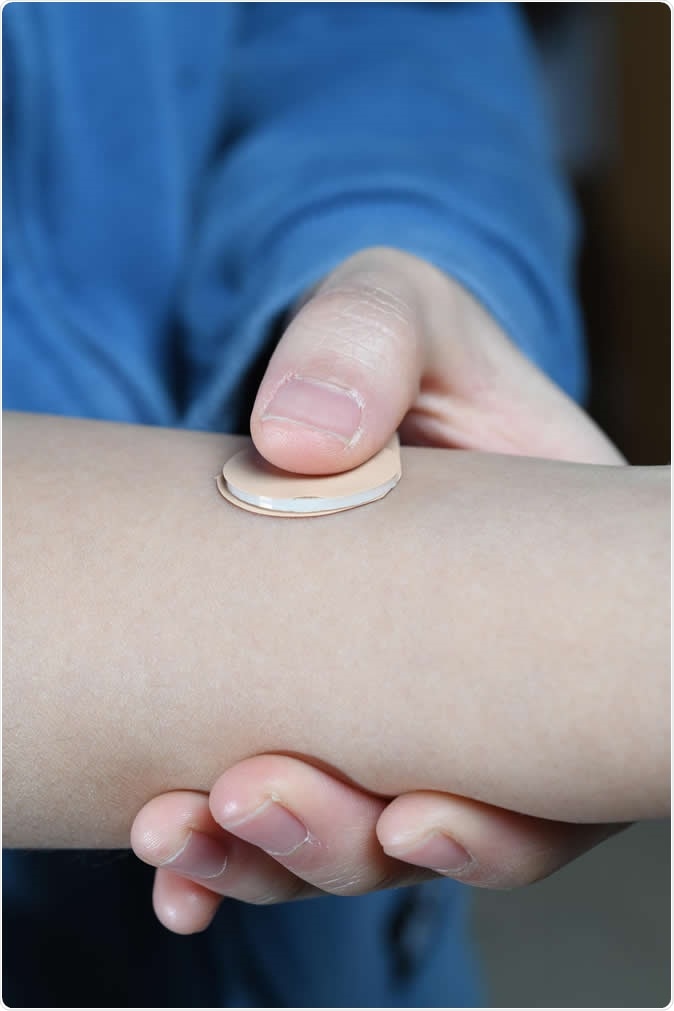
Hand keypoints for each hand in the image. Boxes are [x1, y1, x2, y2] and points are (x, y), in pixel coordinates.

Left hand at [131, 246, 624, 933]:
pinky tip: (171, 869)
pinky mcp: (311, 716)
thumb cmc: (387, 352)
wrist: (321, 388)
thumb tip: (299, 441)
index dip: (510, 823)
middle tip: (253, 798)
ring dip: (269, 859)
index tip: (415, 819)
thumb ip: (369, 342)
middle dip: (349, 843)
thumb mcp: (394, 313)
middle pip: (451, 825)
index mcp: (551, 603)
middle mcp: (485, 681)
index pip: (564, 756)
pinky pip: (278, 821)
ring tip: (179, 830)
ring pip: (354, 841)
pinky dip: (221, 862)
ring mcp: (396, 710)